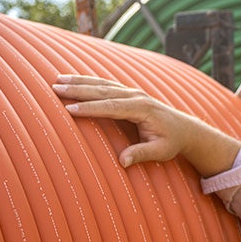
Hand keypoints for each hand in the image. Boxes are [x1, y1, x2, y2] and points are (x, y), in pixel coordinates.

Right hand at [52, 74, 240, 175]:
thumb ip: (141, 154)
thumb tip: (122, 161)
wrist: (185, 129)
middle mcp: (136, 96)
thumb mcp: (161, 151)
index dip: (90, 108)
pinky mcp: (129, 93)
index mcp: (142, 109)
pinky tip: (74, 80)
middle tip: (56, 88)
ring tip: (58, 80)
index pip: (111, 107)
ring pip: (102, 84)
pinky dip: (89, 81)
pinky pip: (106, 85)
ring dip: (80, 81)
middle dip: (78, 89)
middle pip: (103, 91)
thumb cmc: (172, 142)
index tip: (70, 109)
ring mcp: (132, 93)